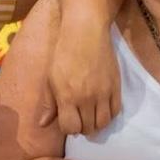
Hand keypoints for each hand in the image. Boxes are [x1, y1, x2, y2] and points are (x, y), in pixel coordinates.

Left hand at [39, 20, 120, 134]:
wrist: (86, 31)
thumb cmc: (63, 53)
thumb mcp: (50, 78)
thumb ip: (49, 103)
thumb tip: (43, 124)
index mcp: (67, 97)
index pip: (70, 128)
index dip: (68, 128)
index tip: (67, 120)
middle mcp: (86, 98)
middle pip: (88, 128)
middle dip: (81, 128)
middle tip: (79, 119)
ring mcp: (103, 93)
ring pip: (103, 123)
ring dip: (96, 125)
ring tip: (91, 117)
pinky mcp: (116, 86)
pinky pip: (116, 111)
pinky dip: (109, 116)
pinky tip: (102, 110)